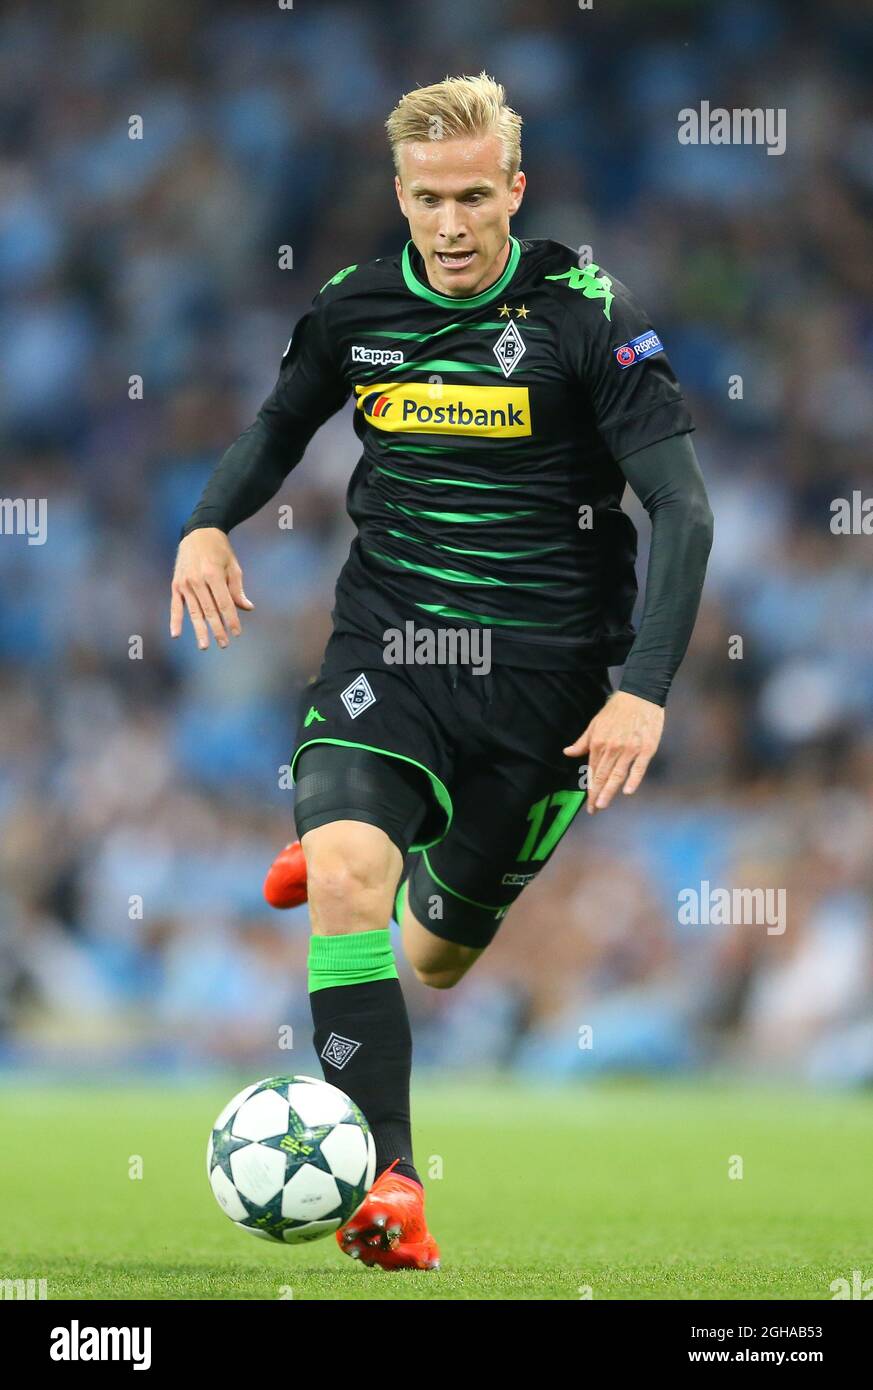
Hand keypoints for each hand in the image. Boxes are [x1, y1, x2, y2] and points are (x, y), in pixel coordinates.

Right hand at [170, 528, 254, 649]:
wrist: (198, 532)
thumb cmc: (220, 550)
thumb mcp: (233, 566)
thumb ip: (237, 589)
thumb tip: (247, 608)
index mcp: (213, 574)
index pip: (224, 604)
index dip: (231, 620)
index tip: (237, 633)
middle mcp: (197, 580)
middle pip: (209, 610)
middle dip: (217, 629)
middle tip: (224, 644)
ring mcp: (185, 583)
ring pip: (194, 611)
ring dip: (199, 630)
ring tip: (205, 646)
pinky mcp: (176, 584)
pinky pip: (175, 605)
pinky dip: (175, 620)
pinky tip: (176, 634)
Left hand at [563, 690, 663, 813]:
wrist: (641, 694)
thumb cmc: (617, 709)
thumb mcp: (595, 724)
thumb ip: (583, 742)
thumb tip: (567, 753)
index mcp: (599, 742)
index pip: (593, 770)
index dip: (590, 788)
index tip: (588, 803)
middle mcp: (612, 747)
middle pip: (603, 775)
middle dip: (597, 794)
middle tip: (594, 809)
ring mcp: (630, 749)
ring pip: (617, 774)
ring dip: (609, 791)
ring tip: (602, 805)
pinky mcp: (647, 748)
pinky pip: (639, 767)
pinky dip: (633, 779)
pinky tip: (627, 791)